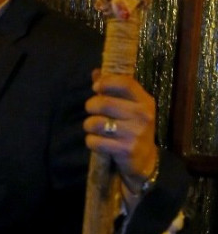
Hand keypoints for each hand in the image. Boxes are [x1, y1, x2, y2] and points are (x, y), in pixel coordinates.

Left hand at [84, 69, 158, 190]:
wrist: (145, 160)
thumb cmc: (133, 128)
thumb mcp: (130, 107)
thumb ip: (113, 89)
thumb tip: (96, 72)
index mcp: (145, 102)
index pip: (125, 83)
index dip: (106, 82)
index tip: (96, 87)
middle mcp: (142, 116)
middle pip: (104, 103)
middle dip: (91, 106)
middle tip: (91, 111)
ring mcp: (134, 134)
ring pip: (95, 123)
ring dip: (88, 125)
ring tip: (94, 128)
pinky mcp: (124, 150)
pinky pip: (94, 141)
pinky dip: (91, 141)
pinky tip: (98, 142)